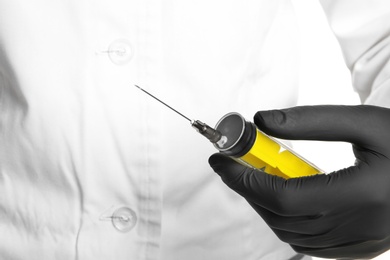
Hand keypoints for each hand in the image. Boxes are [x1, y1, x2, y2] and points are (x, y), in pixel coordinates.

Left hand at [209, 105, 389, 258]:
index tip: (221, 161)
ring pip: (290, 233)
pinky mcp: (360, 249)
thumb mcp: (365, 122)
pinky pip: (307, 243)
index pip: (285, 196)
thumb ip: (311, 121)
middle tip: (235, 165)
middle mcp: (362, 226)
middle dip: (249, 191)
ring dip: (264, 206)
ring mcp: (361, 243)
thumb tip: (261, 121)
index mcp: (366, 193)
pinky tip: (283, 198)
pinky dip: (285, 222)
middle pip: (282, 217)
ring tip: (257, 177)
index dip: (246, 180)